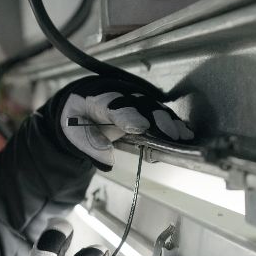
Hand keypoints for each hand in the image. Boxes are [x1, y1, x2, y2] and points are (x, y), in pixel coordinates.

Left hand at [58, 76, 193, 170]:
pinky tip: (183, 131)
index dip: (127, 114)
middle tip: (170, 134)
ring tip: (181, 135)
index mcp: (96, 98)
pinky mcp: (141, 105)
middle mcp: (117, 94)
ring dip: (168, 120)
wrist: (80, 105)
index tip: (140, 126)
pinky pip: (158, 111)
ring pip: (152, 106)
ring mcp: (131, 99)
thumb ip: (89, 145)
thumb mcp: (72, 132)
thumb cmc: (76, 118)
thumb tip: (108, 160)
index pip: (112, 104)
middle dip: (156, 118)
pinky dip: (171, 121)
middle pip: (139, 103)